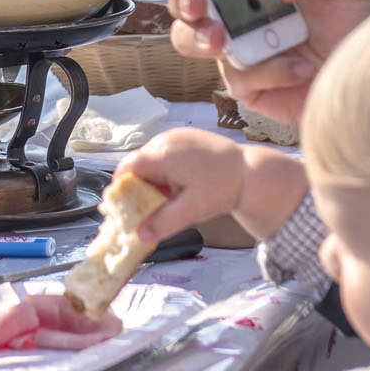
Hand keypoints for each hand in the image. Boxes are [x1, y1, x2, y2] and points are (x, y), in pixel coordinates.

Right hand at [115, 126, 306, 245]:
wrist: (249, 171)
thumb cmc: (221, 188)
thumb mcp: (192, 210)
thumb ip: (164, 223)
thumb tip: (139, 235)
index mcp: (163, 155)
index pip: (127, 167)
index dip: (120, 185)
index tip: (122, 203)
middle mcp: (166, 140)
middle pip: (138, 162)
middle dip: (138, 184)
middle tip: (147, 205)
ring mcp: (177, 134)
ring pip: (152, 156)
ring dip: (152, 175)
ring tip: (167, 195)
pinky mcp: (187, 135)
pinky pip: (165, 150)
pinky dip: (165, 165)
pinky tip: (179, 182)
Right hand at [169, 0, 369, 127]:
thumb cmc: (358, 23)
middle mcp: (240, 19)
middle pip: (188, 10)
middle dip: (183, 5)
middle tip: (199, 8)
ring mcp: (241, 54)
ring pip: (197, 45)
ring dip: (206, 40)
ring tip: (227, 41)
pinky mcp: (251, 88)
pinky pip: (241, 79)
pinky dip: (271, 72)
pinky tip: (301, 69)